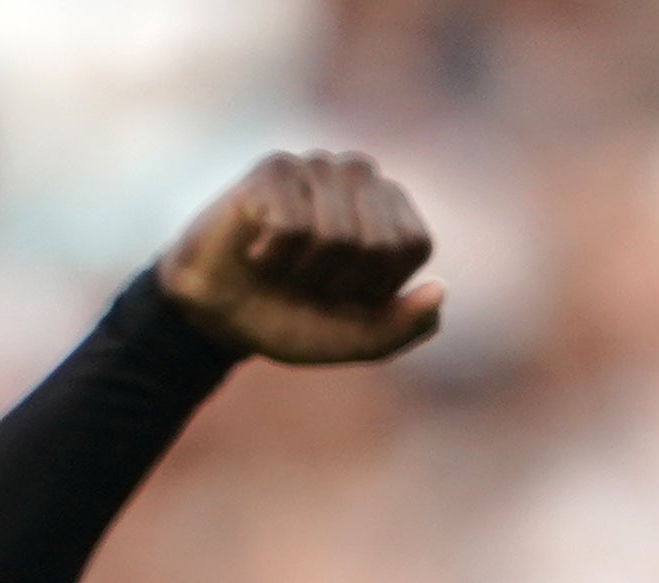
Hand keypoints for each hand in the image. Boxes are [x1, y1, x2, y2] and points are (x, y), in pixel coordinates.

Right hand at [157, 150, 441, 365]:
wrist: (218, 317)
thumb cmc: (291, 319)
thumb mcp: (354, 339)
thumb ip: (404, 326)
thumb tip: (440, 292)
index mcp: (391, 210)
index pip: (412, 246)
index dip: (377, 288)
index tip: (344, 293)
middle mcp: (360, 177)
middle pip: (378, 242)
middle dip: (340, 283)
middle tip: (307, 282)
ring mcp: (317, 166)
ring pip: (336, 235)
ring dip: (303, 273)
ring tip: (282, 266)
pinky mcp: (275, 168)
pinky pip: (293, 226)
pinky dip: (272, 257)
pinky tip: (257, 252)